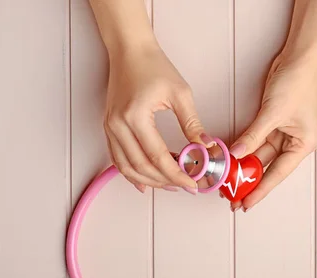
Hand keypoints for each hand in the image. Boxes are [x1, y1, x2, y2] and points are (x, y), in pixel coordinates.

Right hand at [103, 45, 212, 193]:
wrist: (130, 51)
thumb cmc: (152, 66)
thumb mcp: (180, 93)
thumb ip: (192, 124)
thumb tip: (206, 147)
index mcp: (135, 116)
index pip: (158, 157)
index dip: (177, 174)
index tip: (193, 184)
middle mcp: (118, 125)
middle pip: (141, 167)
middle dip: (165, 181)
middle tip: (186, 186)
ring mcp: (110, 128)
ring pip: (127, 168)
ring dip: (150, 180)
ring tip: (170, 184)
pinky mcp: (109, 128)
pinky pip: (118, 159)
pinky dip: (132, 173)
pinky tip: (147, 181)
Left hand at [226, 53, 316, 210]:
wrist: (299, 59)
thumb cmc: (299, 83)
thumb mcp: (274, 113)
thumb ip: (253, 136)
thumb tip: (236, 154)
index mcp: (302, 145)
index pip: (277, 174)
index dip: (260, 190)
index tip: (246, 203)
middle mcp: (292, 143)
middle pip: (267, 169)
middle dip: (248, 182)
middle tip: (231, 197)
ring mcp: (281, 134)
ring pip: (258, 157)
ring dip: (243, 168)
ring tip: (227, 182)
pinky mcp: (270, 124)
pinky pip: (254, 142)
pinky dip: (242, 150)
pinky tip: (230, 160)